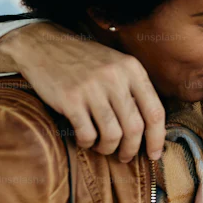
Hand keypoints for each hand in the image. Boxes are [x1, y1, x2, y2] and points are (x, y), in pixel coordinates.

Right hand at [0, 22, 164, 161]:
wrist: (44, 46)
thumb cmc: (85, 61)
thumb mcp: (116, 64)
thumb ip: (133, 89)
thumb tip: (150, 128)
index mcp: (132, 69)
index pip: (155, 111)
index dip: (157, 137)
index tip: (155, 154)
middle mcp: (116, 78)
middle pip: (135, 128)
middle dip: (132, 149)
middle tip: (125, 157)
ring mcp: (92, 88)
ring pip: (112, 134)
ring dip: (108, 148)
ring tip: (103, 148)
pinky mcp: (70, 99)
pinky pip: (87, 134)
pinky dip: (87, 143)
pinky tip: (85, 139)